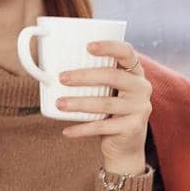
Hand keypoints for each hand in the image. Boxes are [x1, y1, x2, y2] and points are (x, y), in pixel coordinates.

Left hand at [55, 39, 150, 173]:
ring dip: (79, 103)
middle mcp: (141, 87)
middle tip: (61, 78)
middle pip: (113, 77)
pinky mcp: (132, 128)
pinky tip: (67, 131)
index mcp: (135, 72)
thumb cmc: (108, 110)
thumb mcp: (105, 90)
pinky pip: (103, 127)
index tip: (87, 47)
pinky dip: (82, 129)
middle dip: (84, 76)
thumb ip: (90, 77)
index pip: (126, 52)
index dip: (109, 47)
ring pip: (106, 103)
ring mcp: (139, 108)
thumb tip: (48, 67)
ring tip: (59, 104)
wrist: (125, 143)